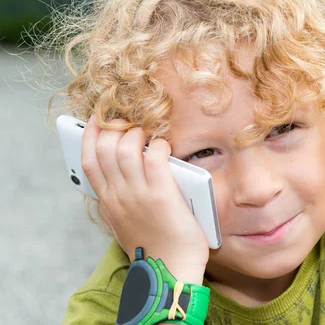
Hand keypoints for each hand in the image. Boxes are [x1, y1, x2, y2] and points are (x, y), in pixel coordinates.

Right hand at [81, 115, 208, 283]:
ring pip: (125, 149)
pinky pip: (154, 157)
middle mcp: (118, 195)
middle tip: (130, 124)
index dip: (91, 135)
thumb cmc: (153, 245)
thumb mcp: (123, 222)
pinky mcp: (161, 194)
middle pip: (105, 149)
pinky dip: (159, 145)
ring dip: (137, 134)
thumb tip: (119, 175)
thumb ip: (118, 199)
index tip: (97, 120)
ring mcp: (138, 194)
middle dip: (115, 128)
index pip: (88, 160)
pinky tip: (164, 146)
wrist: (169, 270)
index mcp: (107, 201)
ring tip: (147, 134)